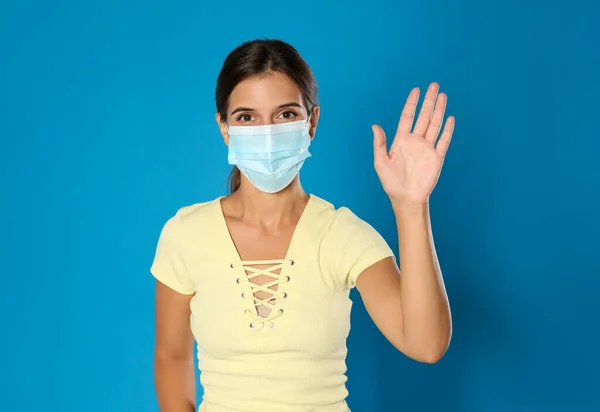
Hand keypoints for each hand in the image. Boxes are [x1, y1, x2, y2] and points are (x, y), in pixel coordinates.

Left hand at [372, 82, 454, 205]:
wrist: (406, 198)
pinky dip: (447, 130)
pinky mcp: (437, 157)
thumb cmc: (391, 182)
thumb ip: (379, 143)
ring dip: (439, 110)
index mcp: (401, 140)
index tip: (416, 90)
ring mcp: (427, 148)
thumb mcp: (381, 162)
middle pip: (424, 116)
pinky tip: (450, 118)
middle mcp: (415, 141)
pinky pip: (443, 141)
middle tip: (434, 85)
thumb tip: (375, 126)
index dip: (412, 103)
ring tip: (443, 96)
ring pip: (435, 125)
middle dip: (428, 101)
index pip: (408, 117)